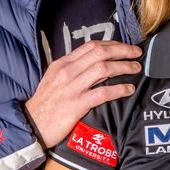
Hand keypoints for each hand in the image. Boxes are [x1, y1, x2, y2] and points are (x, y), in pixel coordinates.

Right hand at [24, 40, 141, 147]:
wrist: (32, 125)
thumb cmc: (45, 103)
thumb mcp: (54, 78)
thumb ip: (72, 69)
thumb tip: (94, 62)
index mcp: (62, 63)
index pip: (91, 46)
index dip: (112, 44)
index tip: (124, 46)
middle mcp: (67, 72)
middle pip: (100, 53)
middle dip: (122, 50)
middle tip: (137, 53)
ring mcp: (72, 88)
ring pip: (104, 69)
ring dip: (124, 67)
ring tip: (136, 68)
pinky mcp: (77, 105)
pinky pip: (103, 93)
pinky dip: (119, 89)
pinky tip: (129, 89)